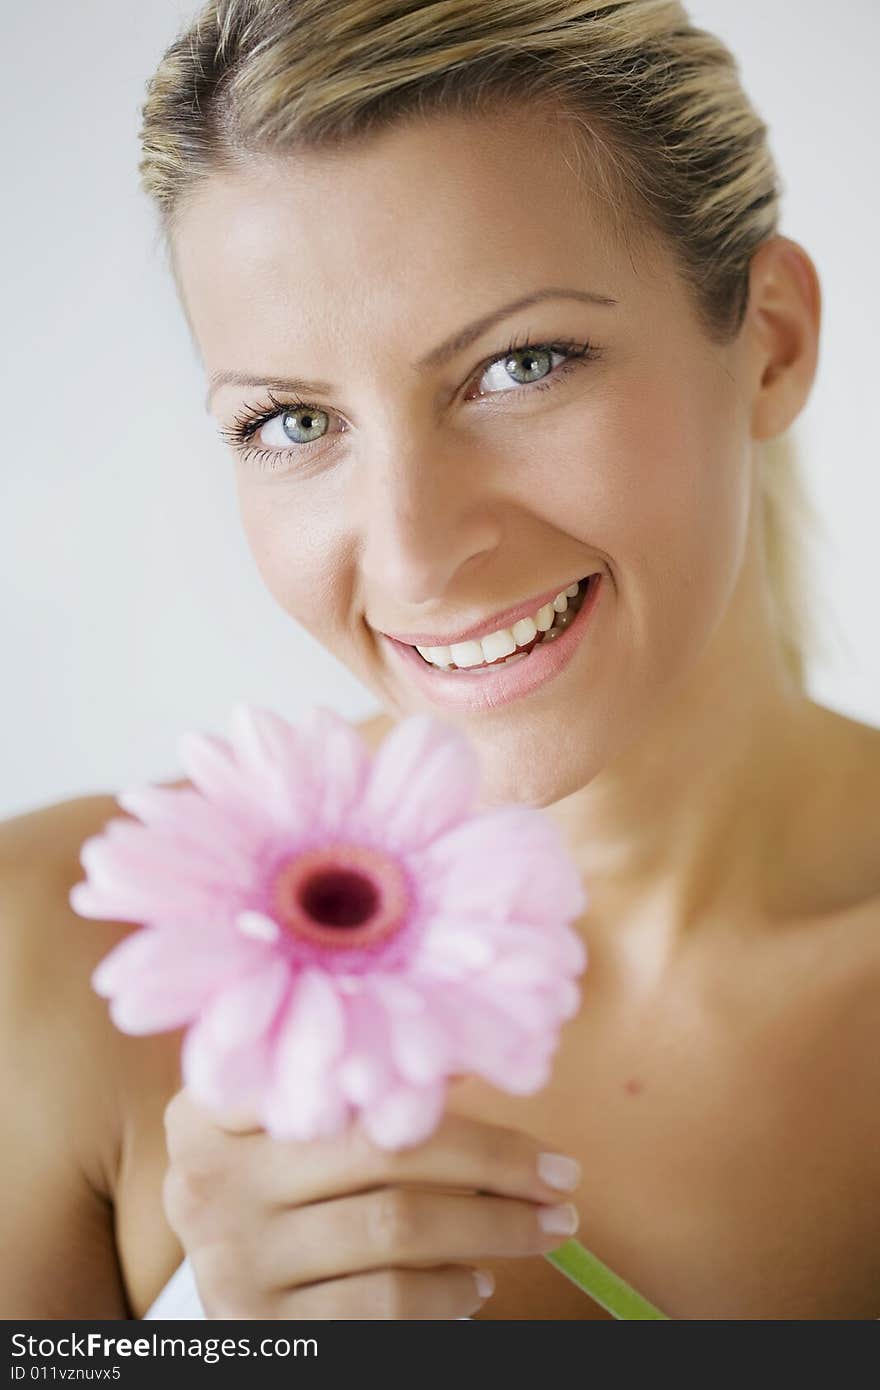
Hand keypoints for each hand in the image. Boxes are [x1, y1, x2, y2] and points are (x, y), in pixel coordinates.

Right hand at [161, 1088, 581, 1318]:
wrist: (229, 1291)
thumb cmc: (282, 1187)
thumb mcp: (294, 1127)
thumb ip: (359, 1085)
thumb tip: (468, 1047)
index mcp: (216, 1104)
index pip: (339, 1074)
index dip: (431, 1075)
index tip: (514, 1077)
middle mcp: (210, 1176)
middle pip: (382, 1149)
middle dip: (492, 1161)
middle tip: (562, 1175)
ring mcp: (233, 1256)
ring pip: (396, 1227)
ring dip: (493, 1228)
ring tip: (545, 1226)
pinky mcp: (264, 1327)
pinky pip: (383, 1303)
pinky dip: (448, 1292)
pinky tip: (478, 1282)